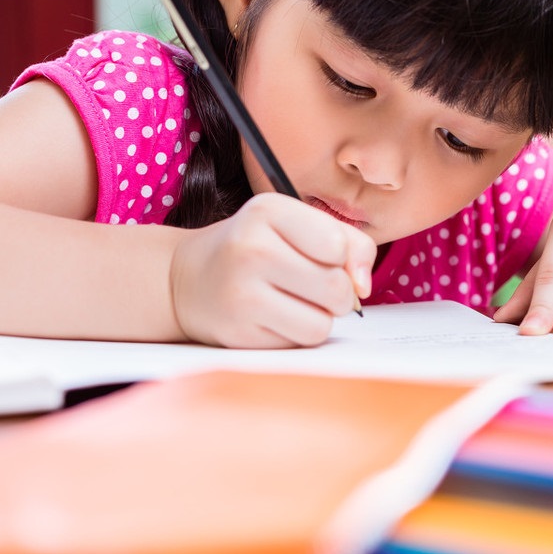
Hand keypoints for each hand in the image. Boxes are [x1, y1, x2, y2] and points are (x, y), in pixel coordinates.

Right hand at [169, 193, 375, 347]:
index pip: (338, 245)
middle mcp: (251, 249)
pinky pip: (299, 342)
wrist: (189, 278)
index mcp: (268, 210)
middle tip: (313, 285)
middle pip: (336, 288)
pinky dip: (297, 333)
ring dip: (320, 317)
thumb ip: (349, 244)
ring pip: (322, 323)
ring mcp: (241, 293)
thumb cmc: (257, 248)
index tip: (326, 257)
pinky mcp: (238, 332)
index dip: (343, 258)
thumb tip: (362, 287)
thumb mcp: (299, 225)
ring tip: (295, 301)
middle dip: (338, 294)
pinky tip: (276, 317)